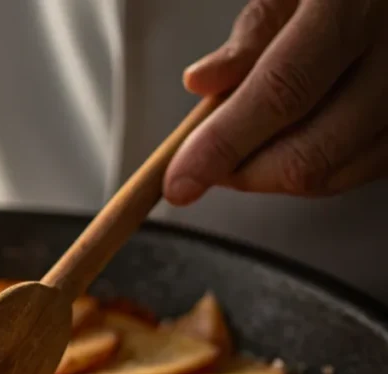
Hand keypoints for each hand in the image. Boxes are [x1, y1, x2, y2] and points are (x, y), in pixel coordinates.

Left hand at [165, 0, 387, 203]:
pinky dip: (314, 171)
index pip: (280, 93)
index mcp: (353, 3)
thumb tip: (201, 82)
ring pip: (335, 173)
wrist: (387, 1)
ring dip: (273, 176)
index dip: (222, 145)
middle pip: (310, 154)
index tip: (179, 181)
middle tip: (204, 165)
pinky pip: (361, 170)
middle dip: (242, 175)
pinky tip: (290, 144)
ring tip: (244, 147)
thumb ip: (250, 37)